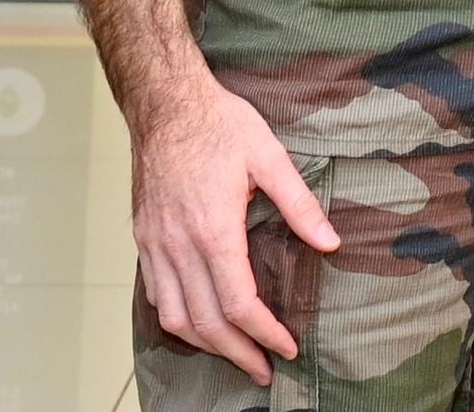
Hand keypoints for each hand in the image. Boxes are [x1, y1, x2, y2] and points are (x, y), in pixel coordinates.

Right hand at [130, 74, 339, 384]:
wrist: (166, 104)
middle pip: (204, 323)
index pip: (238, 303)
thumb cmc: (220, 124)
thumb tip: (329, 243)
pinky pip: (156, 294)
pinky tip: (199, 321)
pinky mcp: (144, 239)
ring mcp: (155, 245)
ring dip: (205, 344)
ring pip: (173, 317)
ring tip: (235, 354)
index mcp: (213, 229)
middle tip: (264, 369)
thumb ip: (300, 204)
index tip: (286, 348)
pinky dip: (177, 319)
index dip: (263, 333)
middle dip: (237, 353)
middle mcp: (178, 246)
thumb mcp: (271, 155)